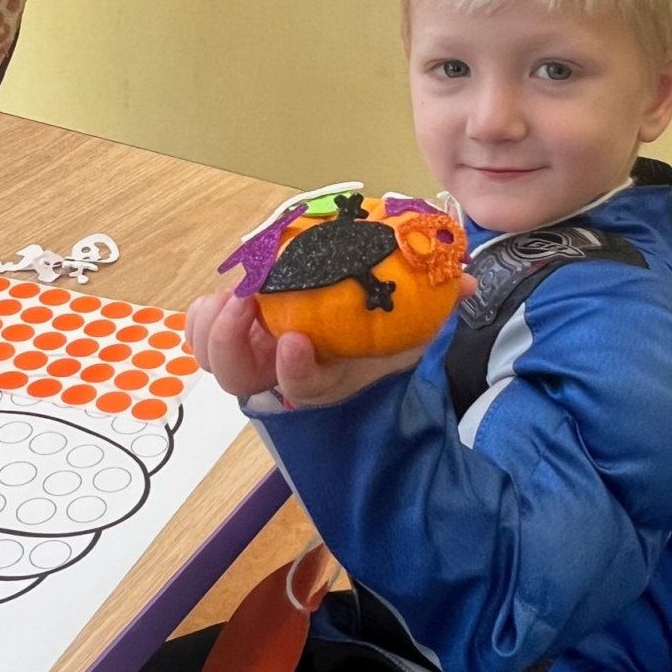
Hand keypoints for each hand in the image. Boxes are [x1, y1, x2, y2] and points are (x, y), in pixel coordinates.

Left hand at [186, 273, 476, 407]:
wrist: (353, 337)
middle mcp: (282, 375)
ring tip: (231, 289)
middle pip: (238, 378)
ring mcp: (253, 358)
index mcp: (326, 379)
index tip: (298, 341)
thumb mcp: (412, 323)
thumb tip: (468, 282)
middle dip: (232, 343)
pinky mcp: (234, 336)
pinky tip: (227, 286)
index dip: (295, 372)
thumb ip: (438, 303)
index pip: (303, 388)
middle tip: (245, 302)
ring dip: (214, 326)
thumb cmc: (378, 335)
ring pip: (213, 357)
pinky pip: (202, 333)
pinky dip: (205, 313)